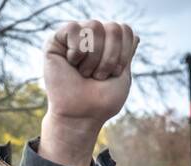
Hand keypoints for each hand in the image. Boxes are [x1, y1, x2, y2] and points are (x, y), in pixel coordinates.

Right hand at [39, 20, 138, 165]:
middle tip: (98, 76)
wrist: (80, 115)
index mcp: (107, 45)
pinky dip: (77, 51)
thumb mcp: (122, 77)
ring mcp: (74, 37)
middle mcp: (91, 37)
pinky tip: (71, 63)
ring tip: (85, 73)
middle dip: (110, 57)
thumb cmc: (101, 101)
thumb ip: (127, 54)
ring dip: (94, 57)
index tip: (115, 73)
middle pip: (113, 27)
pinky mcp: (56, 40)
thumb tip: (135, 35)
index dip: (124, 53)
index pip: (125, 30)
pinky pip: (73, 28)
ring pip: (94, 26)